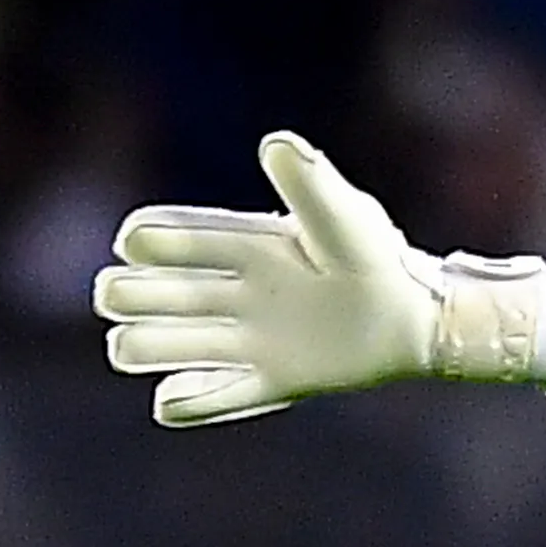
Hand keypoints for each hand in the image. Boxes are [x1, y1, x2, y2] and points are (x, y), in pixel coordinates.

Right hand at [93, 132, 447, 426]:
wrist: (419, 318)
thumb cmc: (378, 258)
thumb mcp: (343, 217)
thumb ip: (309, 186)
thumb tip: (274, 143)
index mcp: (247, 249)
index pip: (172, 241)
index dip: (142, 241)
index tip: (135, 242)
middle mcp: (237, 294)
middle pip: (151, 294)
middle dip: (126, 295)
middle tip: (127, 299)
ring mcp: (249, 339)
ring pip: (165, 346)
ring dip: (141, 347)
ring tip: (135, 346)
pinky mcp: (270, 381)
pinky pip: (211, 399)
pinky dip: (183, 403)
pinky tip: (170, 399)